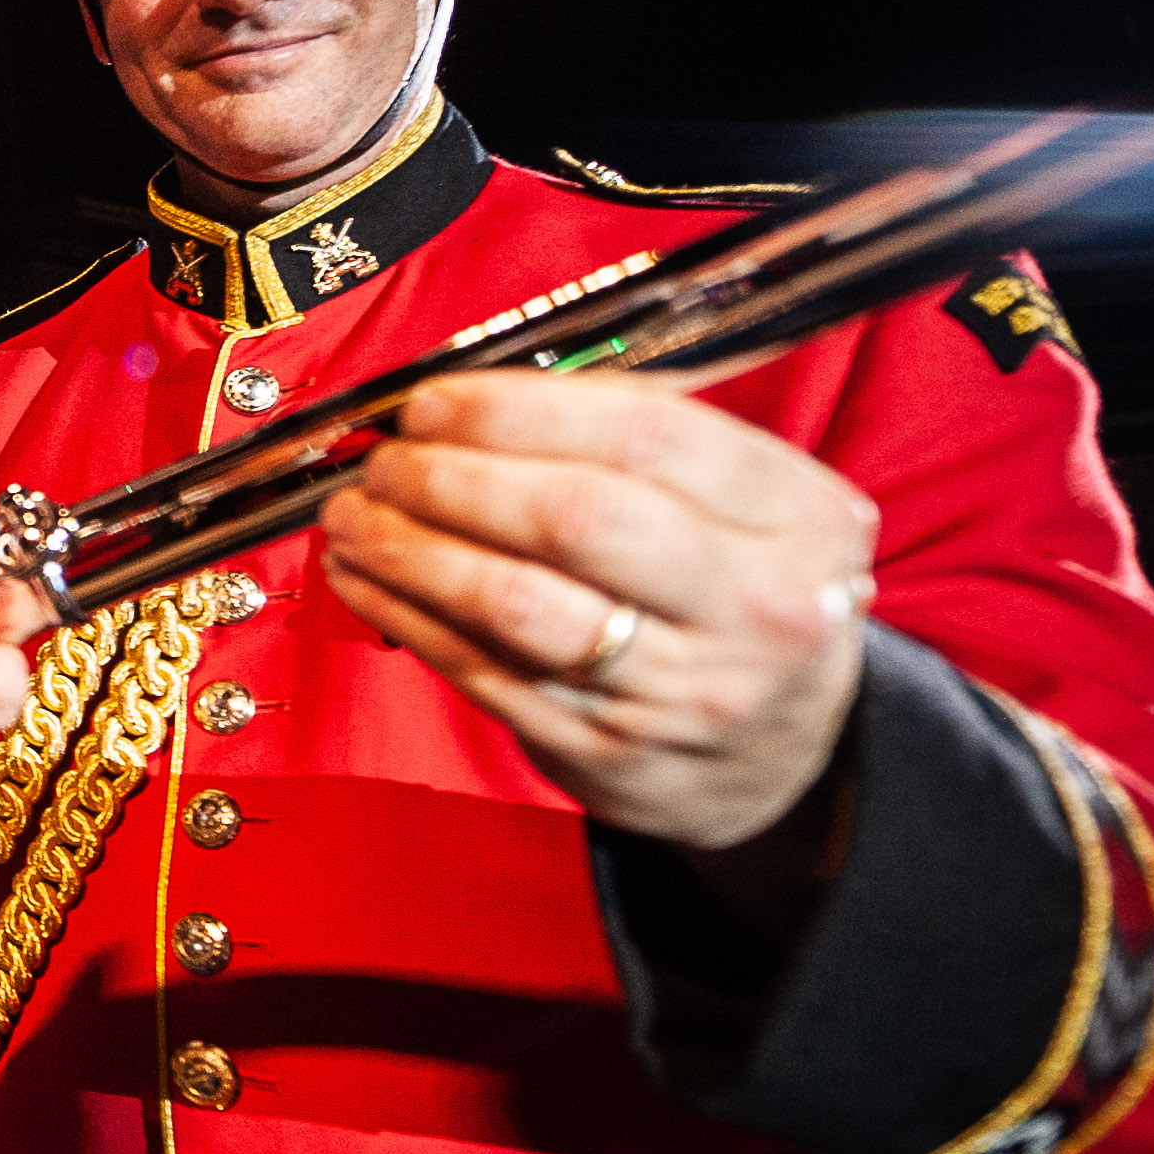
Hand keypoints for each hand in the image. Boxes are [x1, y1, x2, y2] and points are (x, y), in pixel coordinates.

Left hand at [317, 373, 874, 856]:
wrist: (784, 759)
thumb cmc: (741, 600)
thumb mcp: (750, 509)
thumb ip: (638, 441)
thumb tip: (481, 393)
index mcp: (798, 517)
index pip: (643, 434)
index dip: (515, 409)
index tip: (435, 400)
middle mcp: (755, 605)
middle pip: (574, 517)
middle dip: (452, 477)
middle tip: (388, 460)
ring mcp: (682, 690)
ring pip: (514, 602)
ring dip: (409, 548)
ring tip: (355, 514)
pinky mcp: (608, 751)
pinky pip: (483, 670)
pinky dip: (406, 615)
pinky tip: (365, 576)